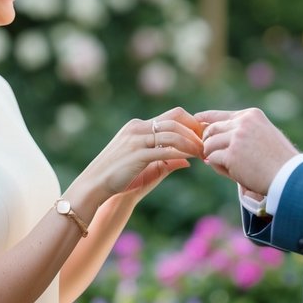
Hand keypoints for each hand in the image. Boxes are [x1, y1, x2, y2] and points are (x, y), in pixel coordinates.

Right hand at [79, 107, 203, 201]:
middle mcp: (137, 128)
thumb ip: (165, 161)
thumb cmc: (120, 179)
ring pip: (172, 132)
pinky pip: (164, 149)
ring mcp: (136, 140)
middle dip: (195, 129)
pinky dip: (181, 152)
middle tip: (207, 142)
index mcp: (137, 127)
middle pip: (174, 119)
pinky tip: (190, 158)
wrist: (95, 187)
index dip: (191, 124)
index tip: (203, 137)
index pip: (171, 116)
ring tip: (202, 152)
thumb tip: (186, 161)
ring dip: (191, 142)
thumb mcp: (146, 167)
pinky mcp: (136, 154)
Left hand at [195, 108, 298, 196]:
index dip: (206, 118)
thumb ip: (243, 133)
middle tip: (207, 153)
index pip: (221, 115)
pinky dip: (218, 167)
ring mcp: (236, 138)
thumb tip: (213, 141)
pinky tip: (230, 172)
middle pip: (212, 129)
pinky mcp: (231, 155)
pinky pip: (213, 159)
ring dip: (212, 156)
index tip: (196, 120)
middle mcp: (243, 123)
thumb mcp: (265, 135)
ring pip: (210, 145)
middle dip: (207, 142)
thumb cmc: (280, 159)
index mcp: (251, 115)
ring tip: (225, 166)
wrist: (289, 175)